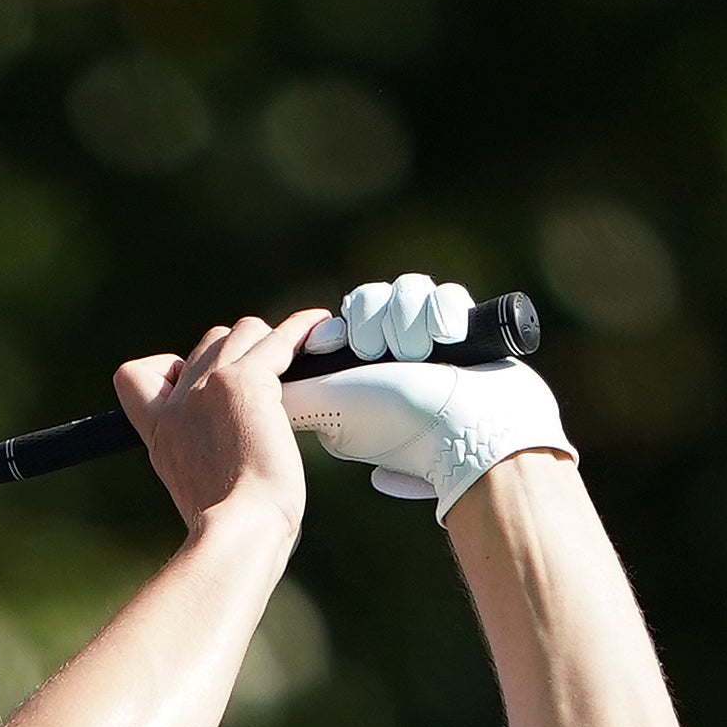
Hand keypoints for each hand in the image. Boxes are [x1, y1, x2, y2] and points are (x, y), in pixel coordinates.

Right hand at [114, 309, 328, 534]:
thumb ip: (204, 458)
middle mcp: (178, 402)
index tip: (199, 390)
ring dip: (266, 341)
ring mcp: (207, 387)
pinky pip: (276, 340)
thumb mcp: (197, 488)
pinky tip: (317, 326)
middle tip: (268, 381)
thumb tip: (235, 459)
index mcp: (159, 429)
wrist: (239, 529)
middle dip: (235, 355)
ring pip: (240, 332)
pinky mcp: (245, 382)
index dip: (170, 370)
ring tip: (292, 353)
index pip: (136, 374)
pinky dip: (299, 330)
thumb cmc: (233, 526)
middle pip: (205, 345)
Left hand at [283, 274, 577, 518]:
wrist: (472, 434)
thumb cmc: (394, 424)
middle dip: (372, 323)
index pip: (340, 319)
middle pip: (370, 299)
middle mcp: (389, 351)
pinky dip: (441, 314)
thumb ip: (289, 387)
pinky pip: (444, 294)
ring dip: (405, 321)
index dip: (342, 325)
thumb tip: (255, 373)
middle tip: (376, 354)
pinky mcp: (463, 330)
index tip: (337, 342)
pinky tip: (443, 341)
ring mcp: (427, 339)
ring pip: (404, 292)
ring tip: (415, 354)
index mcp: (353, 369)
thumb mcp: (325, 410)